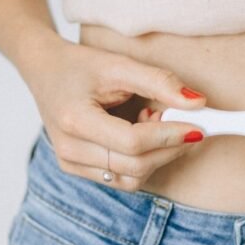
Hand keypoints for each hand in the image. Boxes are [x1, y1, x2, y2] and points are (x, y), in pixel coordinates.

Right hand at [24, 37, 208, 190]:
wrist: (45, 72)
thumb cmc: (81, 65)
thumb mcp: (119, 65)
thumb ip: (159, 82)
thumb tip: (198, 103)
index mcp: (74, 120)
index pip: (132, 143)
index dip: (170, 136)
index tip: (199, 127)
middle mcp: (68, 149)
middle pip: (135, 165)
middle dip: (169, 147)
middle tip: (182, 121)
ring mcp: (70, 164)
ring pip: (131, 179)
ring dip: (156, 156)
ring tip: (153, 123)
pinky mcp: (77, 170)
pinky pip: (122, 179)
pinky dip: (142, 162)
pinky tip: (142, 136)